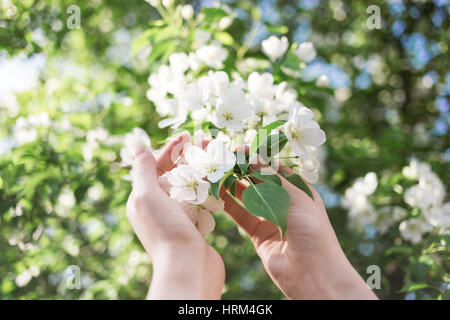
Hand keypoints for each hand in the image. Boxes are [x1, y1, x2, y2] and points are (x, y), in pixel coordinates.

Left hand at [126, 133, 224, 299]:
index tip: (186, 136)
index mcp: (143, 199)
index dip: (169, 149)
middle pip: (174, 174)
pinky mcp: (194, 225)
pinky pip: (201, 200)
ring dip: (202, 169)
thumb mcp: (147, 196)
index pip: (155, 166)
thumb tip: (137, 147)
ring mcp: (177, 217)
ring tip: (217, 156)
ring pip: (190, 186)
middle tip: (208, 142)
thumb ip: (142, 170)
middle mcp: (158, 207)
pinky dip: (209, 187)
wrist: (188, 267)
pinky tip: (220, 179)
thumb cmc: (165, 230)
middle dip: (189, 156)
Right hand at [221, 155, 377, 299]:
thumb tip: (254, 158)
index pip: (273, 169)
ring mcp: (270, 219)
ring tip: (215, 174)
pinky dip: (229, 206)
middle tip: (222, 161)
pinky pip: (241, 216)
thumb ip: (273, 179)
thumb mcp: (297, 198)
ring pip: (247, 198)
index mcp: (298, 191)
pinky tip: (217, 195)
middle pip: (258, 182)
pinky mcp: (259, 235)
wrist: (313, 273)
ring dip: (231, 186)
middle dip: (241, 171)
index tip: (238, 150)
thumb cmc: (313, 231)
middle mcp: (283, 203)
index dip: (256, 158)